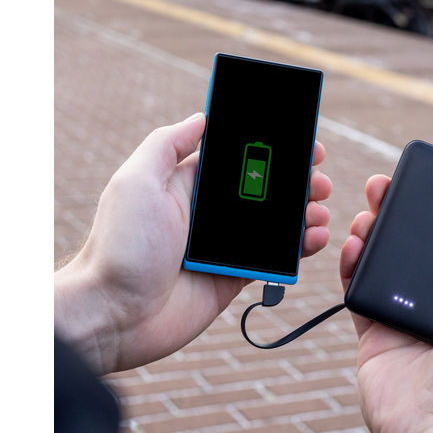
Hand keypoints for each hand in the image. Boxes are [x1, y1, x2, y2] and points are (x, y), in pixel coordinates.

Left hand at [55, 113, 331, 374]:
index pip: (239, 158)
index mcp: (189, 184)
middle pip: (265, 189)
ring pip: (276, 222)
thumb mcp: (136, 181)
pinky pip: (275, 257)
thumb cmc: (119, 246)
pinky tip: (314, 238)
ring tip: (319, 208)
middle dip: (297, 179)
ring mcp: (225, 245)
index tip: (302, 141)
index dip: (272, 148)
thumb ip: (168, 144)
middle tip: (318, 179)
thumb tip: (202, 117)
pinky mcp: (235, 276)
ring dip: (304, 212)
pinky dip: (300, 247)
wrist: (114, 314)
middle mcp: (210, 212)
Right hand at [340, 175, 432, 432]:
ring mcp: (405, 321)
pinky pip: (359, 292)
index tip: (429, 191)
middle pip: (417, 253)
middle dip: (401, 219)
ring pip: (384, 266)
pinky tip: (353, 245)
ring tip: (366, 212)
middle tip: (384, 188)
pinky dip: (352, 266)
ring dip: (374, 236)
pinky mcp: (374, 333)